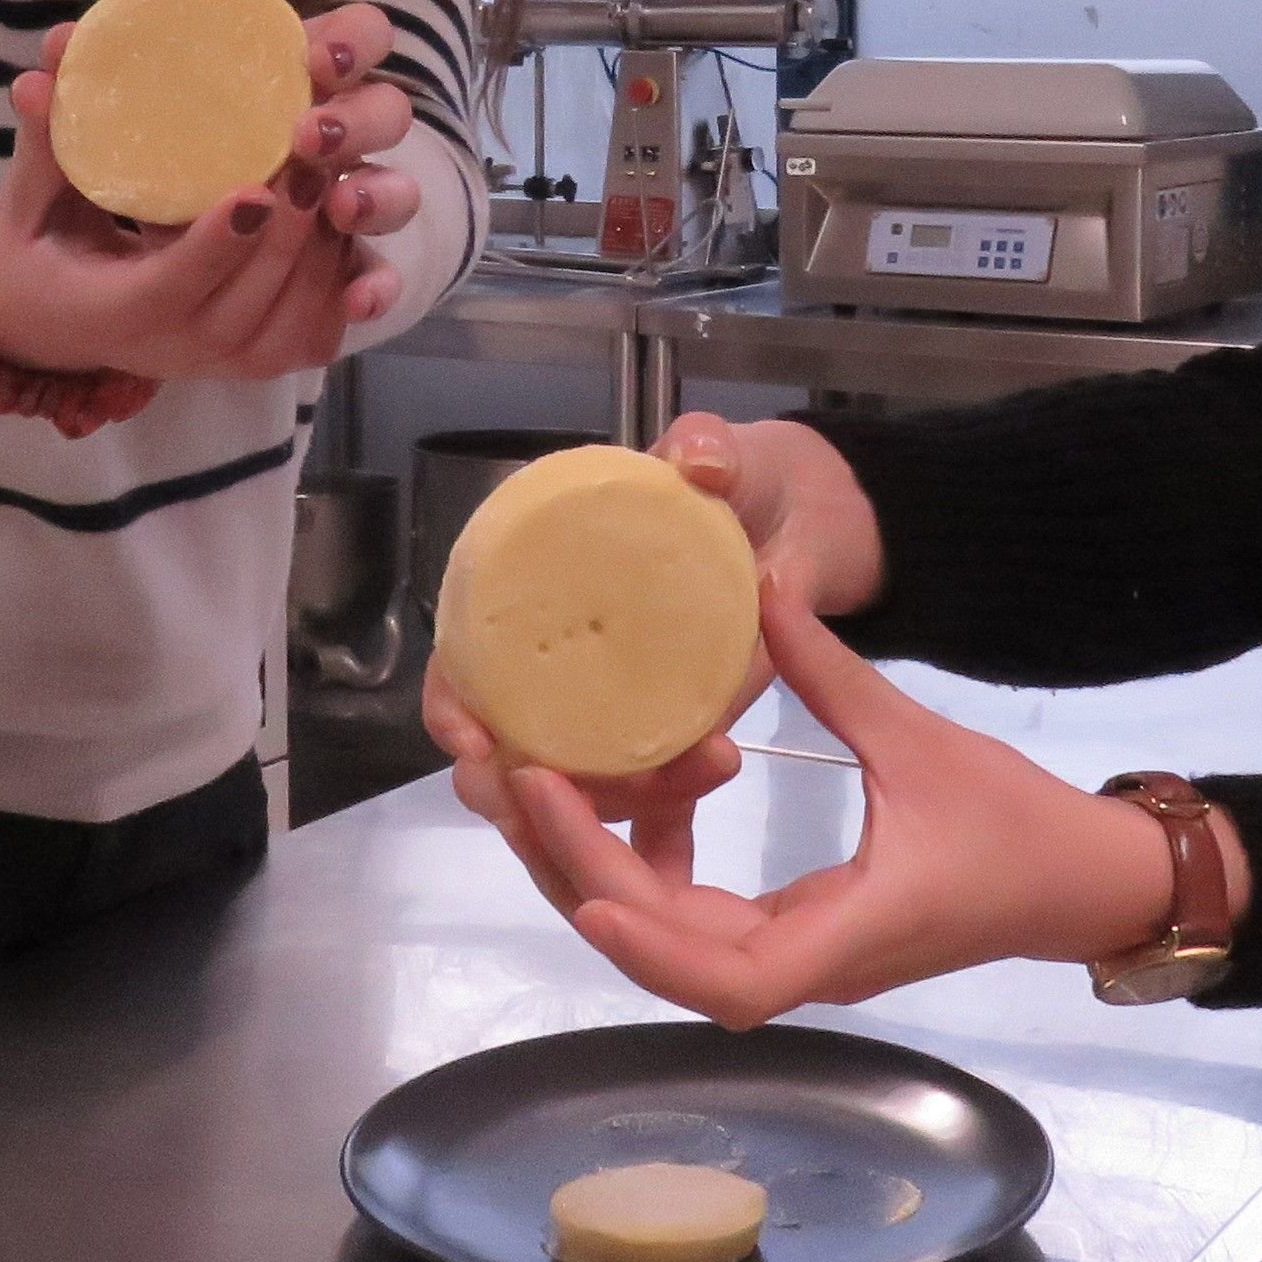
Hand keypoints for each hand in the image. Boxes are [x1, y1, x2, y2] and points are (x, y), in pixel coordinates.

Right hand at [0, 4, 419, 385]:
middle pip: (249, 305)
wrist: (53, 332)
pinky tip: (345, 219)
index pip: (170, 289)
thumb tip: (38, 74)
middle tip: (313, 156)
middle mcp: (175, 350)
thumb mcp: (28, 208)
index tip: (253, 190)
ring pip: (294, 322)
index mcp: (112, 313)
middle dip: (289, 232)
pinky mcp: (258, 361)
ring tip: (332, 174)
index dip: (215, 245)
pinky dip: (342, 283)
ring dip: (322, 248)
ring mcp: (223, 363)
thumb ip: (44, 146)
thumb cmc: (40, 257)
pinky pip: (317, 334)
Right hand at [408, 415, 883, 877]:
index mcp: (538, 590)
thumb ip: (707, 447)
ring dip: (622, 804)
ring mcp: (613, 709)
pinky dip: (668, 814)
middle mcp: (562, 661)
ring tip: (707, 766)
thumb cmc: (740, 481)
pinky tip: (716, 782)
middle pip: (510, 749)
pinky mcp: (671, 738)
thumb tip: (698, 461)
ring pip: (577, 793)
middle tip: (580, 809)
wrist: (807, 519)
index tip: (478, 745)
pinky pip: (648, 798)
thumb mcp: (723, 455)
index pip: (464, 657)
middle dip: (525, 796)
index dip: (454, 704)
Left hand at [429, 579, 1187, 1028]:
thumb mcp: (920, 738)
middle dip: (588, 880)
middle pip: (674, 959)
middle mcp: (812, 964)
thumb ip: (832, 671)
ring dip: (606, 878)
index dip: (655, 947)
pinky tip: (624, 813)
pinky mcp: (801, 936)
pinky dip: (651, 878)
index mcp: (850, 935)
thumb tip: (762, 586)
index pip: (735, 979)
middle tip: (525, 788)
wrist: (1079, 883)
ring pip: (677, 947)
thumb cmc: (1016, 824)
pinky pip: (702, 925)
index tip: (590, 892)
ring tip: (543, 795)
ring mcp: (802, 957)